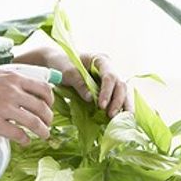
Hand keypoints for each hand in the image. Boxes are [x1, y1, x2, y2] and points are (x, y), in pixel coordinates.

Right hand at [0, 61, 53, 145]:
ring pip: (34, 123)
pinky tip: (25, 141)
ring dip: (43, 131)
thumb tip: (13, 72)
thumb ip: (4, 71)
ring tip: (44, 135)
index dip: (50, 99)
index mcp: (13, 77)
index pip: (43, 88)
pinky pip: (18, 134)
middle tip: (48, 124)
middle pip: (42, 108)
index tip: (49, 106)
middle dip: (48, 118)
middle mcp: (13, 92)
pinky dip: (25, 139)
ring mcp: (4, 109)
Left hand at [14, 46, 132, 116]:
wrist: (57, 62)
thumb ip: (79, 84)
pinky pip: (117, 97)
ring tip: (120, 119)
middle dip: (118, 101)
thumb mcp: (68, 72)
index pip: (110, 76)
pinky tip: (120, 117)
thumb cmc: (62, 63)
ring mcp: (109, 78)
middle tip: (110, 115)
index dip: (107, 91)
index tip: (102, 105)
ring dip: (122, 106)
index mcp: (101, 60)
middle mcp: (109, 68)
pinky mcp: (107, 88)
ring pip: (123, 92)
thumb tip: (91, 99)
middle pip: (120, 85)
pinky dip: (119, 107)